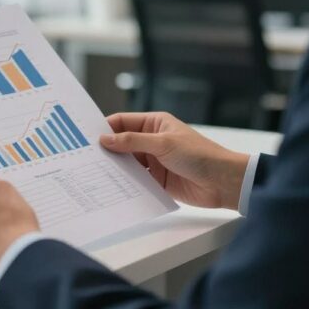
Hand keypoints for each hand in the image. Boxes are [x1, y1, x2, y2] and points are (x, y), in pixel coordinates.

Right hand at [101, 112, 250, 209]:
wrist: (223, 182)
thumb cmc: (199, 155)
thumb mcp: (163, 144)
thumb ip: (132, 141)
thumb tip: (105, 139)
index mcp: (155, 124)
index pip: (123, 122)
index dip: (105, 128)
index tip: (86, 137)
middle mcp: (152, 141)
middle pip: (122, 143)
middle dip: (107, 150)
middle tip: (84, 156)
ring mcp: (154, 161)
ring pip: (127, 163)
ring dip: (115, 167)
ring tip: (93, 172)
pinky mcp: (156, 180)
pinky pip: (136, 180)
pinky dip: (125, 182)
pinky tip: (111, 186)